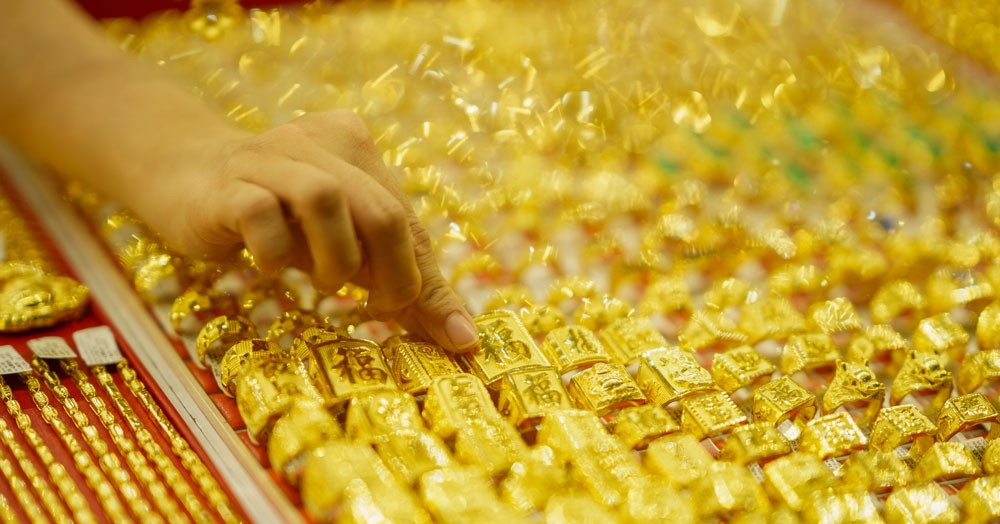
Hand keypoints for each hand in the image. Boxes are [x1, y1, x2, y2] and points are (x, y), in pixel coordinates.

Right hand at [143, 110, 478, 351]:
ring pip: (323, 198)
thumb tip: (464, 342)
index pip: (406, 217)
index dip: (426, 278)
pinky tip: (273, 270)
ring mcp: (266, 159)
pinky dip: (275, 252)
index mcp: (355, 147)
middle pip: (378, 207)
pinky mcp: (225, 186)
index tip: (450, 337)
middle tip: (384, 308)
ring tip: (327, 284)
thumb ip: (403, 284)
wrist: (184, 178)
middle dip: (393, 270)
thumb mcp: (347, 245)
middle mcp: (315, 143)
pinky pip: (259, 213)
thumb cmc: (280, 216)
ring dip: (335, 257)